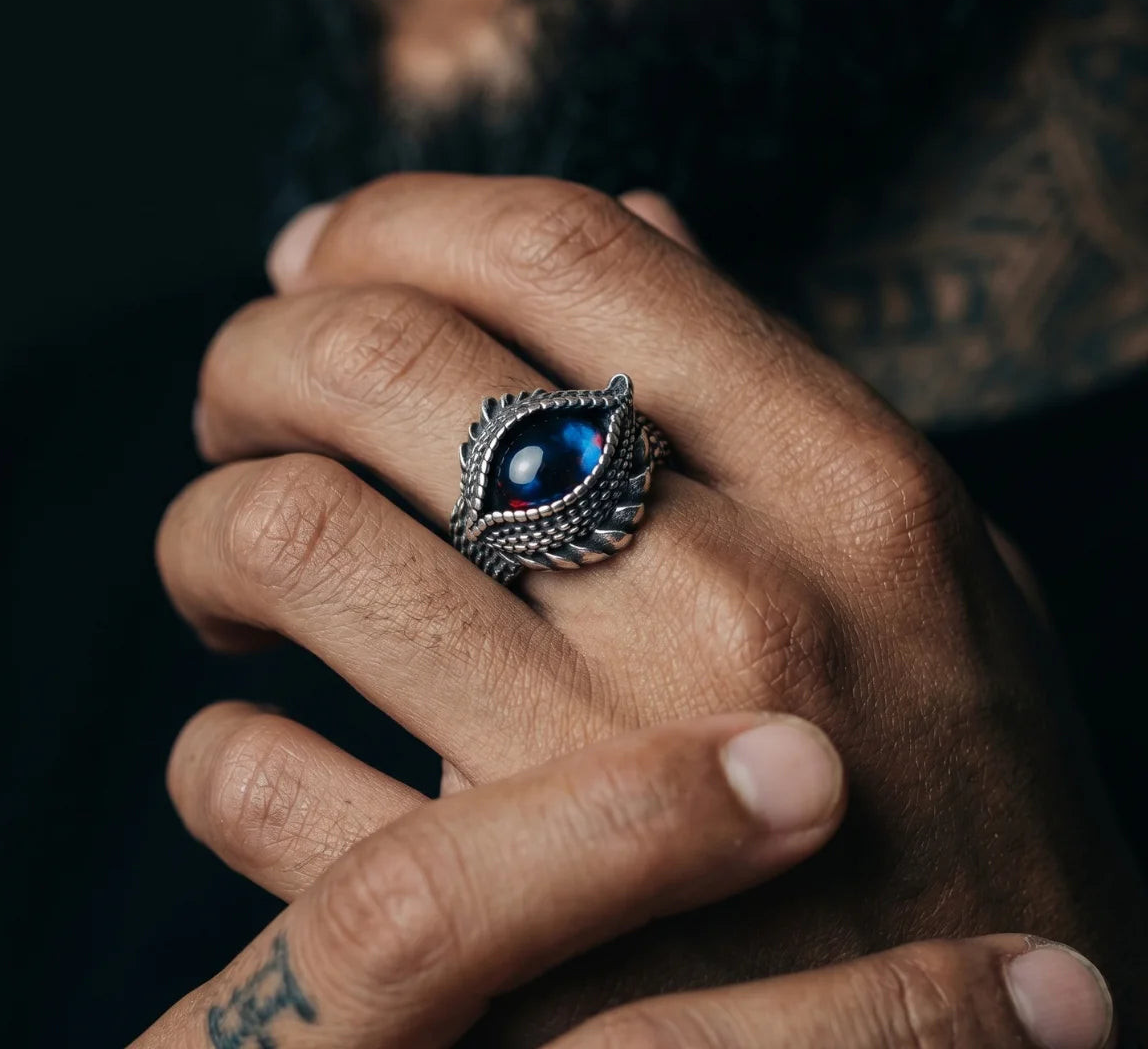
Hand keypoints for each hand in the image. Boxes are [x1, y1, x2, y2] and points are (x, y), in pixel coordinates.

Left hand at [159, 175, 1147, 1034]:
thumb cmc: (952, 793)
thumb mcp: (925, 563)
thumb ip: (783, 383)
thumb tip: (643, 213)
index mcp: (850, 484)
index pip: (563, 251)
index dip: (399, 220)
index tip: (319, 255)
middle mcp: (738, 601)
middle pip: (390, 357)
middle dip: (263, 351)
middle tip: (240, 401)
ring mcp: (609, 779)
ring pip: (291, 534)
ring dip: (211, 523)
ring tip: (226, 562)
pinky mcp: (503, 951)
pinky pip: (255, 777)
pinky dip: (219, 739)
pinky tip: (259, 733)